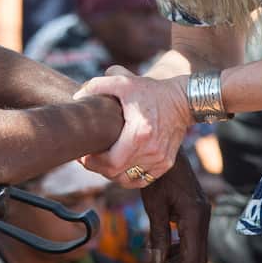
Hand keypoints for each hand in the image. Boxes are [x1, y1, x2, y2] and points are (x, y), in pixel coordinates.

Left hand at [75, 67, 190, 183]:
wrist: (184, 101)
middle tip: (88, 157)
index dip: (92, 163)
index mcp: (139, 134)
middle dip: (98, 168)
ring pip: (127, 180)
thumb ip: (97, 85)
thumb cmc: (152, 91)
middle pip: (116, 174)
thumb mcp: (124, 82)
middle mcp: (151, 151)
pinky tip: (120, 165)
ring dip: (112, 173)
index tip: (83, 154)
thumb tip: (77, 97)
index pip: (111, 163)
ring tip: (103, 160)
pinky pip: (141, 180)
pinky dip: (128, 176)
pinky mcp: (165, 164)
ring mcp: (160, 160)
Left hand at [139, 155, 209, 262]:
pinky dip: (179, 244)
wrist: (164, 152)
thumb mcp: (154, 207)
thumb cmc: (157, 177)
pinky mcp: (197, 210)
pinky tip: (162, 243)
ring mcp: (202, 213)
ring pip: (196, 247)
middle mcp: (203, 217)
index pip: (191, 257)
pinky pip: (192, 235)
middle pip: (198, 256)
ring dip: (178, 256)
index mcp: (195, 218)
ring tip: (156, 256)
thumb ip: (158, 235)